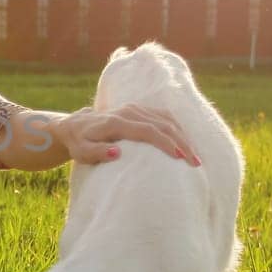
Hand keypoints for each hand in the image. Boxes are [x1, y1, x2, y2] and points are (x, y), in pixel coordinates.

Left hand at [52, 104, 200, 165]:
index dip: (166, 143)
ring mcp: (135, 108)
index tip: (180, 157)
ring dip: (183, 136)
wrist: (75, 125)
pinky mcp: (140, 109)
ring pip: (166, 119)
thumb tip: (116, 153)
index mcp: (116, 122)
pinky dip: (178, 128)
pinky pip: (164, 116)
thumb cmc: (79, 143)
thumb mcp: (82, 152)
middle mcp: (128, 111)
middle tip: (195, 162)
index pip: (148, 131)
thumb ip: (97, 153)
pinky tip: (186, 143)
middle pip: (162, 124)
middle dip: (182, 143)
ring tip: (195, 156)